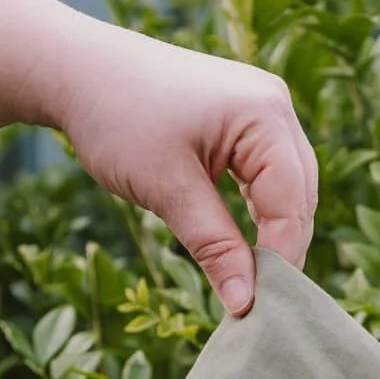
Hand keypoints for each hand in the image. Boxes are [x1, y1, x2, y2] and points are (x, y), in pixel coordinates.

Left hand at [47, 20, 317, 317]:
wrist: (80, 71)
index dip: (280, 259)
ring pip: (289, 190)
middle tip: (256, 304)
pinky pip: (269, 177)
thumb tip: (245, 303)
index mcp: (264, 113)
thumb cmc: (118, 120)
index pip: (291, 202)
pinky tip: (244, 247)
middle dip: (283, 250)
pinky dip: (260, 214)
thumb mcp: (166, 189)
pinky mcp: (246, 122)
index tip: (257, 307)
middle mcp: (275, 106)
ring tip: (251, 283)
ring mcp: (263, 111)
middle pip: (300, 196)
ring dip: (274, 235)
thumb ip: (213, 245)